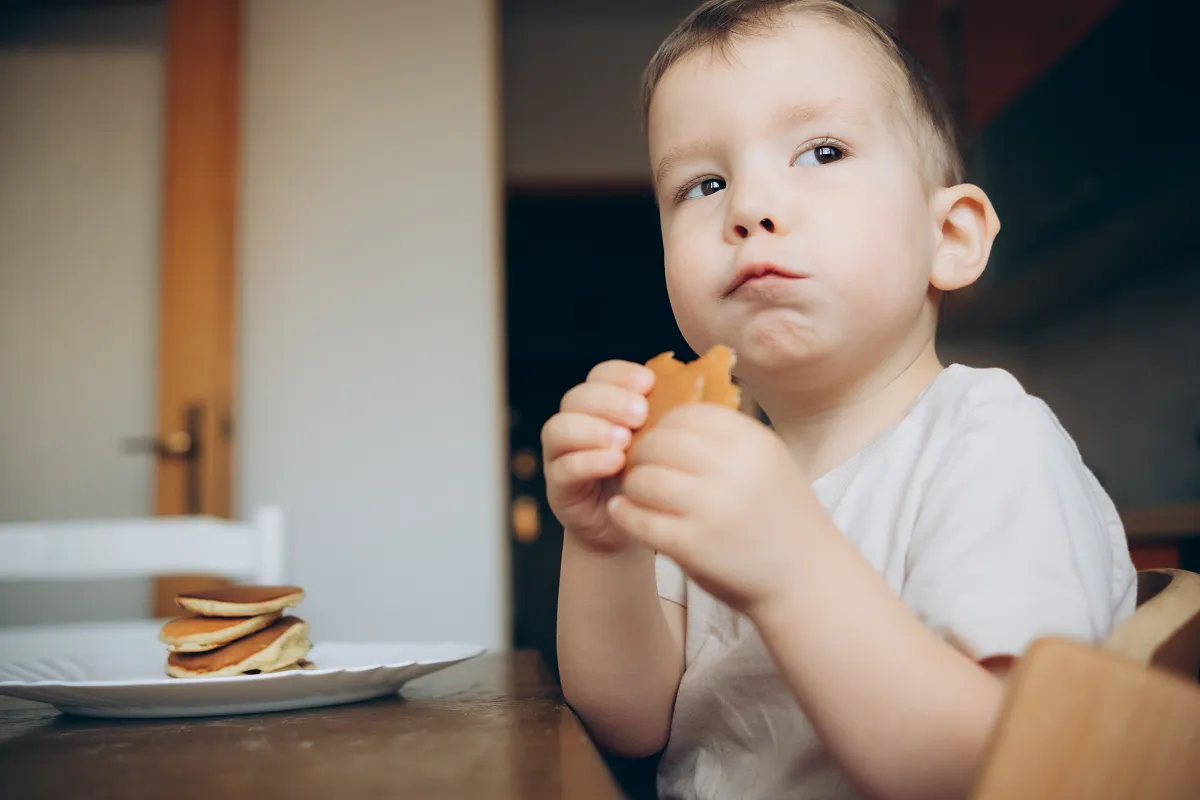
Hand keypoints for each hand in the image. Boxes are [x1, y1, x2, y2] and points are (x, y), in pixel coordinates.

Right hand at [541, 360, 652, 551]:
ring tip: (624, 439)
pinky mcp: (558, 486)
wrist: (633, 524)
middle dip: (608, 401)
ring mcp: (560, 454)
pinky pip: (564, 467)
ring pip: (559, 428)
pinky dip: (588, 461)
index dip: (620, 375)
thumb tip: (700, 386)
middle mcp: (575, 423)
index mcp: (601, 405)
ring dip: (592, 429)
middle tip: (639, 414)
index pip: (600, 376)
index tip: (648, 383)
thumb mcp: (660, 443)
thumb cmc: (651, 476)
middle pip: (576, 398)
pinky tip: (614, 462)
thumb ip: (667, 417)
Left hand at [608, 403, 819, 614]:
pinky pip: (639, 519)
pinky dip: (625, 513)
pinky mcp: (692, 546)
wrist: (807, 579)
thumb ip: (724, 439)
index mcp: (753, 442)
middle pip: (658, 443)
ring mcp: (712, 509)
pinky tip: (626, 512)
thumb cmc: (779, 516)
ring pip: (643, 479)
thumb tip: (664, 418)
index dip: (665, 427)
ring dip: (634, 485)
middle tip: (644, 469)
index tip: (664, 445)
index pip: (685, 414)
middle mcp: (734, 470)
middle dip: (643, 455)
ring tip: (639, 493)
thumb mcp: (767, 462)